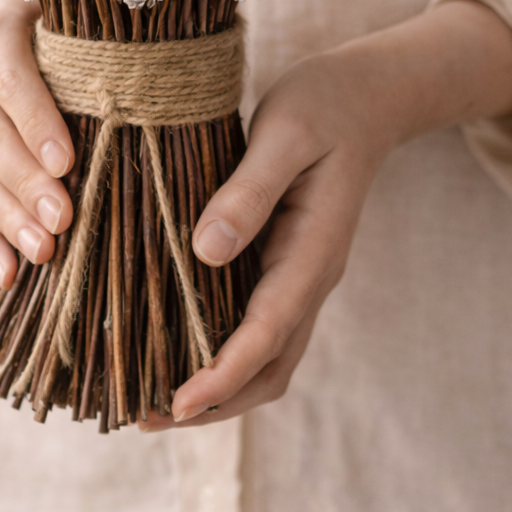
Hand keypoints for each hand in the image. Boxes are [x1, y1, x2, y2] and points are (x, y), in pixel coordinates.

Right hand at [0, 0, 75, 288]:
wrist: (3, 31)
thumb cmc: (66, 26)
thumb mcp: (76, 18)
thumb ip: (100, 40)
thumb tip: (149, 86)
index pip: (10, 79)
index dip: (35, 121)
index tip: (67, 163)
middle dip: (25, 183)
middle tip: (63, 221)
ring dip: (7, 218)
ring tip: (44, 252)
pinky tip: (9, 272)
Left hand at [142, 0, 511, 428]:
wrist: (364, 95)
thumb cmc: (324, 106)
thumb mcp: (284, 134)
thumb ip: (248, 192)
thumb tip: (205, 253)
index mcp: (314, 250)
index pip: (269, 332)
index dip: (223, 374)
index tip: (177, 402)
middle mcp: (309, 275)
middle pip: (269, 367)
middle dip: (213, 401)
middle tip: (146, 416)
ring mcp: (299, 273)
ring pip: (265, 355)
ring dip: (216, 387)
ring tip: (152, 398)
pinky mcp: (283, 262)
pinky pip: (255, 324)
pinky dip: (220, 351)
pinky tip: (177, 344)